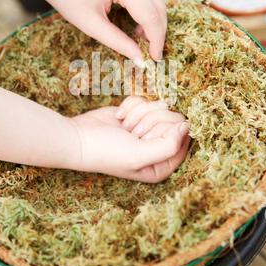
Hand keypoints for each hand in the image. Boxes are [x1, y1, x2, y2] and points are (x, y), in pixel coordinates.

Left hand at [39, 0, 166, 63]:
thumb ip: (118, 42)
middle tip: (152, 53)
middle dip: (158, 32)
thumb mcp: (91, 23)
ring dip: (154, 21)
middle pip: (159, 6)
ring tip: (142, 40)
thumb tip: (139, 60)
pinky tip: (138, 25)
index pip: (150, 16)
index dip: (156, 40)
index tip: (154, 59)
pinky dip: (148, 9)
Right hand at [70, 97, 189, 182]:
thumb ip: (169, 145)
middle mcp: (158, 148)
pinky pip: (146, 99)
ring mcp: (148, 130)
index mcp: (162, 165)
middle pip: (174, 120)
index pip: (183, 139)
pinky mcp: (138, 114)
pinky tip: (120, 118)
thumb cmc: (107, 152)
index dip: (167, 132)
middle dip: (150, 121)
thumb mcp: (139, 155)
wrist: (79, 137)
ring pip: (161, 107)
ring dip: (139, 114)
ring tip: (124, 128)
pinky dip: (131, 105)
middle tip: (132, 133)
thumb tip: (187, 126)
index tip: (146, 137)